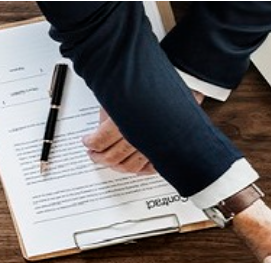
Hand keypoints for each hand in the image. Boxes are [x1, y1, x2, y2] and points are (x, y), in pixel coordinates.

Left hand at [83, 91, 204, 174]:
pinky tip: (134, 167)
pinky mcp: (164, 150)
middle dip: (99, 158)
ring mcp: (152, 147)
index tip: (87, 142)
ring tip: (109, 161)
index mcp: (123, 122)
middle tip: (93, 154)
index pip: (100, 142)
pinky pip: (150, 168)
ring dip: (116, 166)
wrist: (183, 84)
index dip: (90, 143)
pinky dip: (140, 170)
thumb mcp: (120, 95)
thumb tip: (100, 127)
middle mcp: (138, 138)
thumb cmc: (152, 85)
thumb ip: (107, 114)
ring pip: (130, 167)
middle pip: (112, 158)